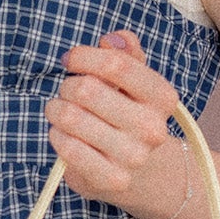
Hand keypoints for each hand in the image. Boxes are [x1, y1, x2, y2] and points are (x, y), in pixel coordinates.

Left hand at [45, 32, 187, 218]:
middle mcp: (152, 127)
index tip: (70, 59)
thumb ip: (126, 56)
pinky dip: (57, 135)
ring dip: (57, 110)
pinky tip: (62, 134)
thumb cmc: (129, 118)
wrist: (141, 174)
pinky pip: (68, 147)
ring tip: (61, 113)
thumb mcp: (134, 84)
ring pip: (72, 116)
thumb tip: (113, 39)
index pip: (117, 64)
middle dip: (67, 86)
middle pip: (88, 89)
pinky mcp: (112, 179)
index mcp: (162, 97)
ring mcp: (133, 156)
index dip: (84, 56)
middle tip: (67, 93)